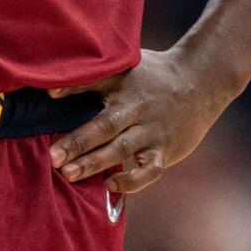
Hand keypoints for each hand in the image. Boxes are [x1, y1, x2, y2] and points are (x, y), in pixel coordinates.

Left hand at [45, 47, 231, 192]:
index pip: (96, 83)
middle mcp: (138, 107)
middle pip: (106, 125)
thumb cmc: (152, 74)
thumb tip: (50, 91)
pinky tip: (110, 185)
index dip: (72, 87)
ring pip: (123, 149)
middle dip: (78, 142)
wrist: (201, 81)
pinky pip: (149, 170)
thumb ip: (92, 77)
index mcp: (124, 83)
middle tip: (53, 157)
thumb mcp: (125, 65)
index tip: (49, 96)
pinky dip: (131, 180)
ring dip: (96, 162)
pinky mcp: (165, 149)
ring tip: (69, 174)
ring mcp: (152, 130)